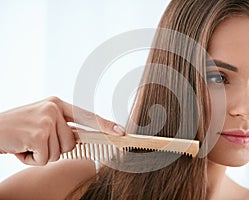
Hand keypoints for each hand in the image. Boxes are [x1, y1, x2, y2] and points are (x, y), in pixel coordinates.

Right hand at [0, 96, 124, 165]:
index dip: (105, 124)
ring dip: (42, 155)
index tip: (120, 132)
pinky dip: (32, 160)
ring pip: (59, 152)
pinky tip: (22, 149)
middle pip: (72, 143)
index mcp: (57, 104)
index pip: (87, 115)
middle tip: (36, 142)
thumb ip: (61, 128)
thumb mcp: (42, 122)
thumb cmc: (18, 129)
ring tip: (27, 144)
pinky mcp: (38, 133)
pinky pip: (45, 159)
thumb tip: (80, 139)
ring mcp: (47, 119)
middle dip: (54, 149)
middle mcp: (54, 108)